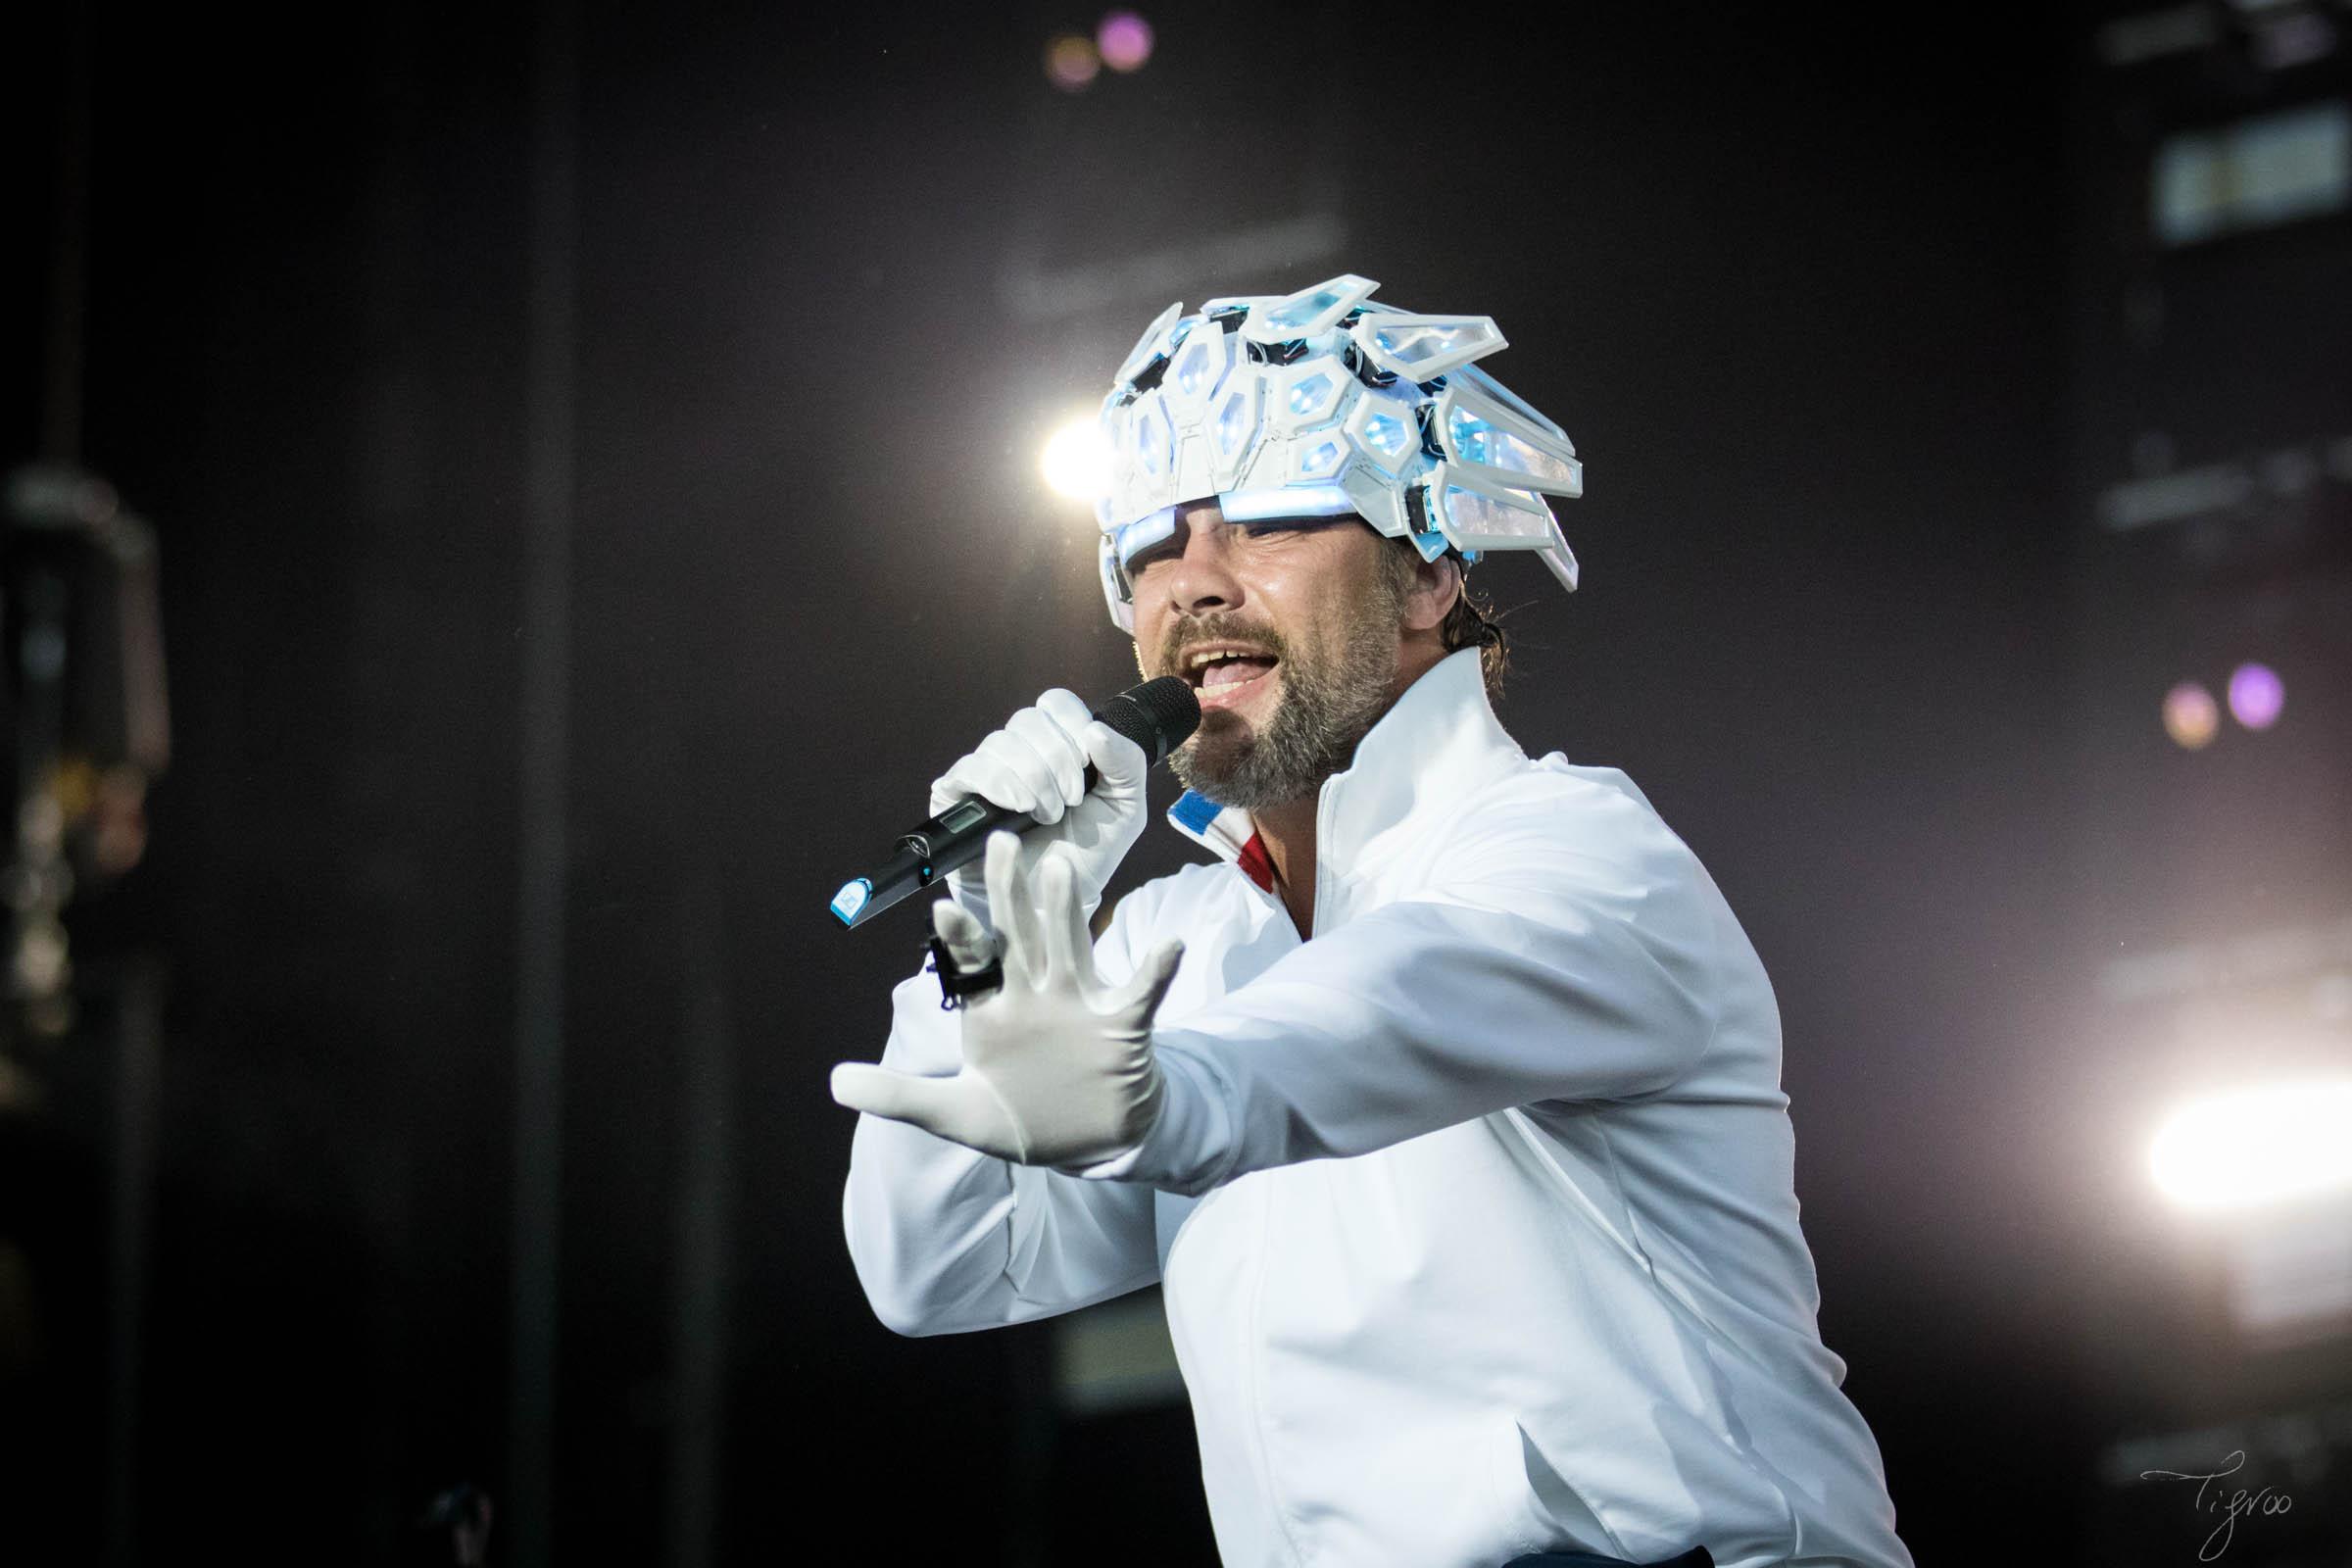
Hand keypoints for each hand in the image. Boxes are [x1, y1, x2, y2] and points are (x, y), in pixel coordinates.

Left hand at [831, 832, 1184, 1167]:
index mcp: (993, 1009)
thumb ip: (898, 1095)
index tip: (943, 907)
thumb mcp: (955, 1114)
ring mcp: (1079, 1006)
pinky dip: (1156, 972)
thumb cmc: (1022, 1118)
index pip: (973, 963)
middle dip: (1010, 892)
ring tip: (1062, 867)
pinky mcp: (1121, 1027)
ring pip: (1071, 947)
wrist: (1087, 1143)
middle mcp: (1035, 995)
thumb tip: (833, 1082)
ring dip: (1067, 911)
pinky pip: (1141, 994)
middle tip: (1000, 841)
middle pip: (1021, 935)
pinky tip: (1169, 947)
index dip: (961, 936)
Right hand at [928, 689, 1148, 937]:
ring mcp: (986, 771)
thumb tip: (1096, 730)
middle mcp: (1019, 751)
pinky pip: (970, 769)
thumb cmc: (1086, 855)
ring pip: (1000, 744)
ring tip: (1047, 815)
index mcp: (1057, 744)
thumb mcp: (1125, 810)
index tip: (1089, 765)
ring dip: (1032, 779)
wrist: (1054, 902)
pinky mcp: (956, 796)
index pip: (1055, 703)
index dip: (1073, 726)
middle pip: (1027, 720)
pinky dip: (998, 783)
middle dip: (1056, 760)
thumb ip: (1128, 764)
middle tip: (1071, 801)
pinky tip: (1017, 807)